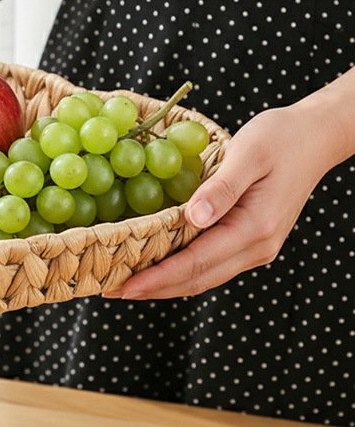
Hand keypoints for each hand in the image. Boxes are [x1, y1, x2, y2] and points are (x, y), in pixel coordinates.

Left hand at [103, 105, 331, 299]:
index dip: (156, 278)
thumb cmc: (281, 138)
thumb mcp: (249, 153)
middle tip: (110, 290)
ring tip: (126, 283)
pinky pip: (211, 263)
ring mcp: (256, 247)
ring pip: (204, 276)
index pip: (195, 263)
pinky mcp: (251, 239)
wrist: (316, 136)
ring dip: (165, 284)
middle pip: (197, 279)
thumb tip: (194, 218)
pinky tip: (157, 265)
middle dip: (153, 288)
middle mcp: (257, 247)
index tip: (122, 285)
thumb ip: (221, 188)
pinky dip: (182, 269)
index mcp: (254, 228)